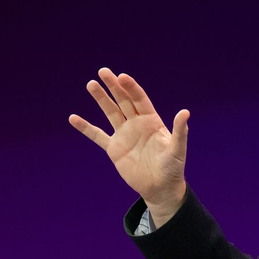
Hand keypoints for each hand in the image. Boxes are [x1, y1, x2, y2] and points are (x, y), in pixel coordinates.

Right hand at [69, 67, 189, 224]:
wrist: (160, 187)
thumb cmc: (172, 168)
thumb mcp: (177, 149)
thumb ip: (179, 131)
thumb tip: (185, 112)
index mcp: (151, 120)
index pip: (139, 99)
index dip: (131, 88)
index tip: (121, 77)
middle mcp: (136, 124)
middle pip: (123, 101)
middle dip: (113, 86)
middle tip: (102, 71)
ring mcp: (124, 135)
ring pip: (110, 113)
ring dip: (101, 99)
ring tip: (91, 85)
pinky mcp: (114, 149)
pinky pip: (97, 136)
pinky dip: (85, 128)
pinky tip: (73, 118)